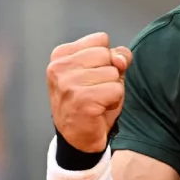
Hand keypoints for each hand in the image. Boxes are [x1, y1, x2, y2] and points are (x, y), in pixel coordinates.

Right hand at [47, 32, 131, 152]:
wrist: (79, 139)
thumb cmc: (90, 102)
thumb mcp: (102, 71)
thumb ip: (115, 56)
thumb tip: (120, 59)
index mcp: (60, 55)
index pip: (100, 40)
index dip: (105, 59)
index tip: (91, 76)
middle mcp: (59, 67)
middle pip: (107, 54)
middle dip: (109, 73)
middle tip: (95, 91)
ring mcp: (68, 84)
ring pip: (113, 73)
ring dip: (112, 89)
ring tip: (97, 100)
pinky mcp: (82, 99)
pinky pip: (116, 90)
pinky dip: (114, 101)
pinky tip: (99, 109)